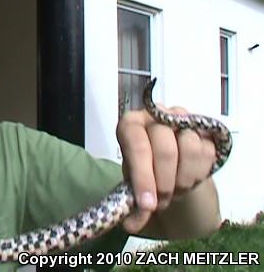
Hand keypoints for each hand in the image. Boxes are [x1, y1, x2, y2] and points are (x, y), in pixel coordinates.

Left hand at [116, 105, 216, 233]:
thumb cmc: (145, 171)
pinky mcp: (205, 129)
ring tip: (174, 191)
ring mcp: (183, 119)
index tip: (147, 205)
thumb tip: (131, 224)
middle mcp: (156, 116)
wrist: (167, 166)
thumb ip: (134, 203)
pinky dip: (199, 174)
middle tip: (161, 203)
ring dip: (183, 179)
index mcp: (131, 124)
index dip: (143, 178)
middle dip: (164, 184)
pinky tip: (188, 180)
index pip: (137, 146)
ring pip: (191, 149)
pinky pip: (208, 152)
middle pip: (165, 149)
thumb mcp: (133, 184)